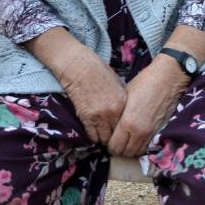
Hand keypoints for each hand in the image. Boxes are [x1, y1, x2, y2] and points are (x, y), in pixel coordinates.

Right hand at [26, 28, 126, 144]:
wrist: (78, 65)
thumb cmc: (97, 70)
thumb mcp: (116, 83)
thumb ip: (122, 100)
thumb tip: (125, 112)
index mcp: (123, 101)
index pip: (127, 125)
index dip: (123, 130)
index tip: (120, 132)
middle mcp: (114, 111)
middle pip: (117, 135)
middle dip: (114, 137)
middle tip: (111, 138)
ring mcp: (100, 115)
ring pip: (104, 139)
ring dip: (103, 139)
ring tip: (102, 137)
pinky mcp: (86, 117)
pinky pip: (92, 135)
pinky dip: (93, 136)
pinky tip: (93, 133)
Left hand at [107, 55, 188, 157]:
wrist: (168, 79)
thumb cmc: (144, 83)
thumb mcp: (124, 96)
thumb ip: (118, 114)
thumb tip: (111, 125)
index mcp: (128, 122)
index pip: (115, 146)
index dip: (109, 145)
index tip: (107, 141)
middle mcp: (140, 132)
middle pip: (126, 153)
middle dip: (119, 149)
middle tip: (116, 142)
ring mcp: (152, 133)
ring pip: (138, 153)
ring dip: (131, 149)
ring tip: (126, 140)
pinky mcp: (161, 132)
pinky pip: (148, 147)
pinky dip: (141, 146)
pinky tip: (137, 137)